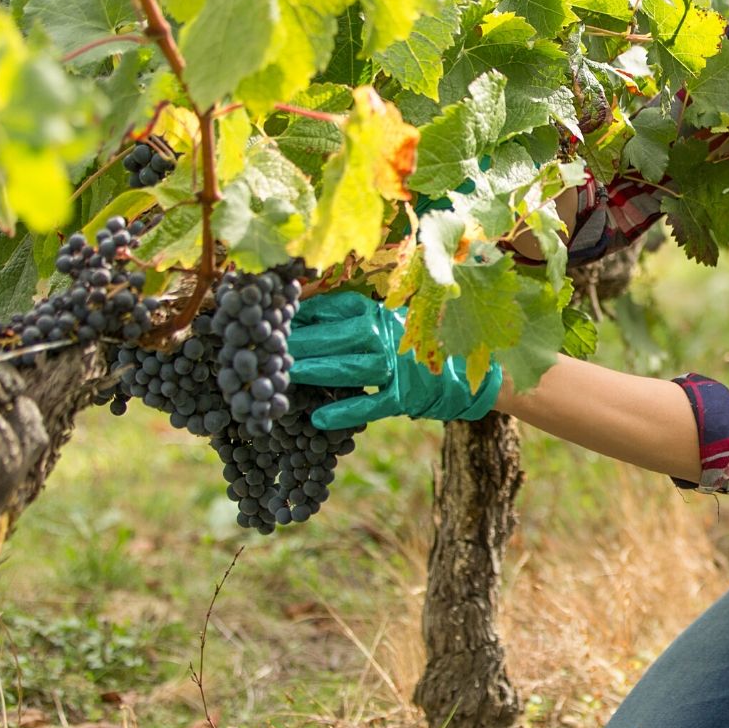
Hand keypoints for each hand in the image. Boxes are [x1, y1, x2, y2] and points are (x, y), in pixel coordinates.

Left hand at [285, 291, 500, 429]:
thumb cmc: (412, 347)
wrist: (467, 372)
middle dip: (296, 345)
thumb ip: (345, 320)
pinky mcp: (406, 395)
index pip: (329, 308)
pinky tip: (317, 418)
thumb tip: (295, 316)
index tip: (268, 323)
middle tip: (261, 352)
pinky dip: (344, 411)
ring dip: (314, 371)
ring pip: (348, 368)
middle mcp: (387, 334)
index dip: (297, 316)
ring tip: (282, 378)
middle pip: (334, 337)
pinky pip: (370, 403)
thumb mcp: (382, 323)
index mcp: (377, 311)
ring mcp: (398, 366)